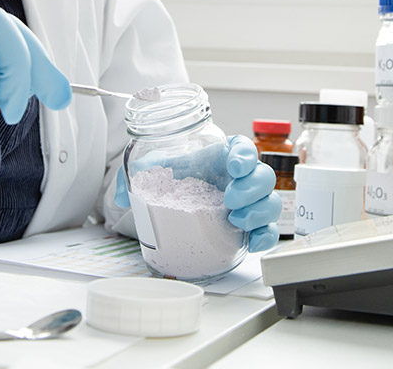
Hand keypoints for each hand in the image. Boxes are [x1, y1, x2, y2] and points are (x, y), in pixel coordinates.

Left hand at [114, 135, 280, 252]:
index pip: (243, 148)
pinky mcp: (249, 227)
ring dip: (260, 211)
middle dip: (251, 188)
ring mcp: (247, 203)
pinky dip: (266, 238)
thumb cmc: (171, 177)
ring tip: (236, 220)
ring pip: (272, 202)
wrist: (172, 200)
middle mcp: (239, 178)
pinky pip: (269, 231)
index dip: (244, 155)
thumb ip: (136, 174)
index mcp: (221, 155)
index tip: (232, 166)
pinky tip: (254, 243)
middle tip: (229, 200)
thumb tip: (121, 194)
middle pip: (264, 175)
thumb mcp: (151, 169)